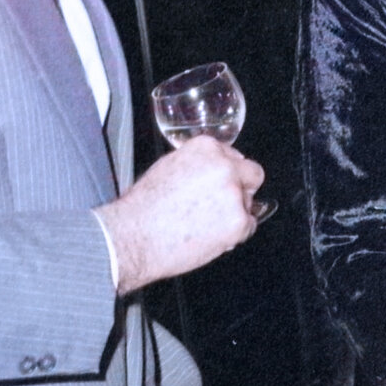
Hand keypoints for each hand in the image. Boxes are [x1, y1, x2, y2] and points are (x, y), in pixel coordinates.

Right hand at [97, 136, 262, 292]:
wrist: (133, 236)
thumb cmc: (142, 207)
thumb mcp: (167, 167)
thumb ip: (196, 164)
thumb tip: (209, 170)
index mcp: (205, 148)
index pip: (233, 155)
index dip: (227, 173)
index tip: (219, 185)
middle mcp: (223, 166)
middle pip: (252, 174)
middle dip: (242, 188)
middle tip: (222, 205)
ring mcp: (233, 194)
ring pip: (249, 203)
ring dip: (234, 214)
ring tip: (204, 225)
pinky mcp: (238, 222)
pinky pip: (248, 227)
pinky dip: (235, 235)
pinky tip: (210, 236)